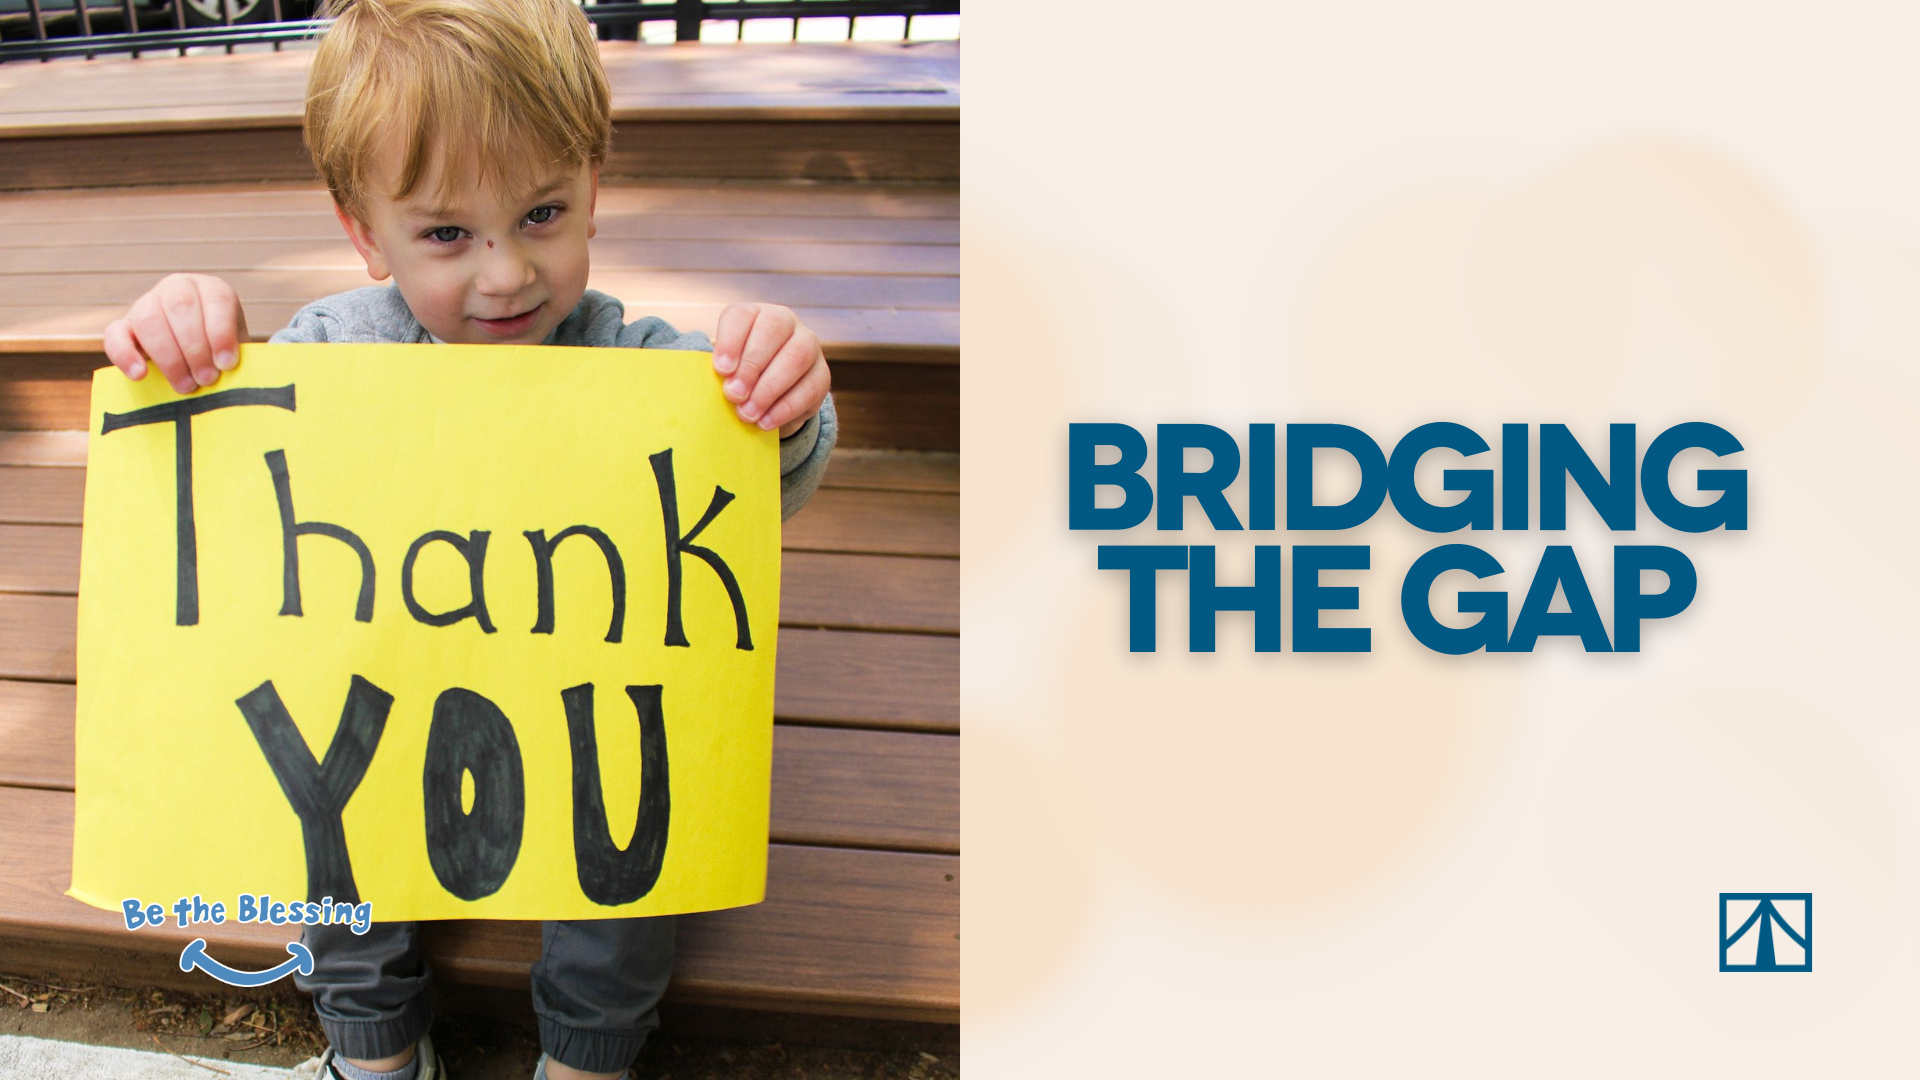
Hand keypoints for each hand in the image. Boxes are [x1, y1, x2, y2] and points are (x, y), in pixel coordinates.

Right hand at [103, 273, 250, 394]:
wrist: (195, 355)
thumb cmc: (221, 353)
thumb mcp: (234, 348)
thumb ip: (234, 355)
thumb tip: (235, 375)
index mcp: (211, 289)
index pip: (217, 300)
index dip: (221, 332)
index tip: (227, 364)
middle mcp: (177, 288)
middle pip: (181, 307)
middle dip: (195, 348)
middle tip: (207, 379)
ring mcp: (146, 303)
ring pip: (150, 320)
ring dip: (169, 357)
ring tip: (186, 386)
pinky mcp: (123, 325)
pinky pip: (115, 334)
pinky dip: (125, 354)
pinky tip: (140, 374)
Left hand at [711, 303, 829, 435]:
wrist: (774, 396)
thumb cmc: (742, 377)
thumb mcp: (728, 369)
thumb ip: (723, 373)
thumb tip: (722, 387)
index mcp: (755, 315)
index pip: (742, 316)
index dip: (730, 341)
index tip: (721, 370)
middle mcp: (786, 322)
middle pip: (772, 330)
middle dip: (751, 364)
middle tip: (734, 394)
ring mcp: (809, 345)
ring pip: (796, 358)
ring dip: (768, 389)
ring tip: (748, 413)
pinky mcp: (822, 374)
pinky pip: (809, 388)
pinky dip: (785, 408)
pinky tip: (766, 422)